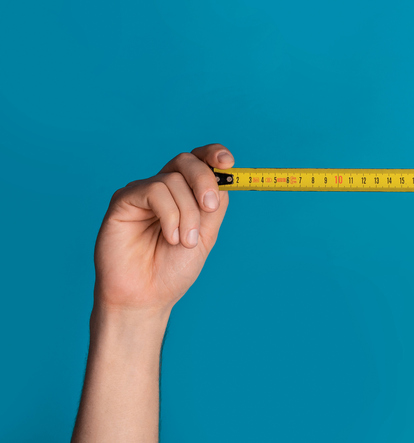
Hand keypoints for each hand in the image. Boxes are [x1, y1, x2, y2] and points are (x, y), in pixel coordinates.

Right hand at [94, 144, 234, 313]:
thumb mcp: (205, 235)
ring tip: (185, 241)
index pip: (199, 160)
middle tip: (209, 207)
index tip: (229, 163)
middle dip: (204, 180)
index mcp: (184, 194)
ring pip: (172, 180)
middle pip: (186, 161)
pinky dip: (170, 215)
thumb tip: (225, 179)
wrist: (146, 297)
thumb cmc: (173, 270)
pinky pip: (154, 191)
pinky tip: (170, 237)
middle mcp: (162, 188)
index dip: (213, 154)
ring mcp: (142, 193)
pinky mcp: (123, 201)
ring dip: (187, 213)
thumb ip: (214, 206)